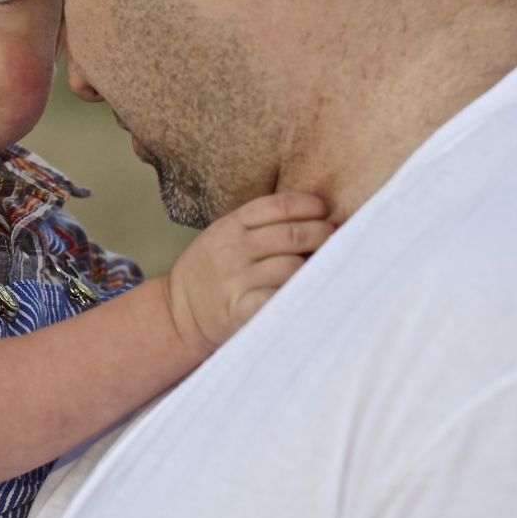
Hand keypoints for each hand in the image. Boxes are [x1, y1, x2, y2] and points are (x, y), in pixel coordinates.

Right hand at [165, 191, 332, 357]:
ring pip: (292, 267)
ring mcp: (236, 280)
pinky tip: (308, 292)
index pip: (279, 205)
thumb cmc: (212, 270)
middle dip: (323, 234)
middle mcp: (233, 249)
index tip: (326, 212)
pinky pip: (279, 298)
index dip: (310, 205)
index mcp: (231, 225)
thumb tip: (316, 216)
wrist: (179, 312)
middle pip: (293, 235)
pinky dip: (297, 295)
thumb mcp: (225, 234)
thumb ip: (259, 225)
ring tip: (325, 268)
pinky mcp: (239, 310)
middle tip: (337, 240)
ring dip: (315, 268)